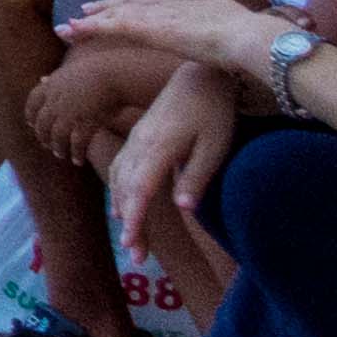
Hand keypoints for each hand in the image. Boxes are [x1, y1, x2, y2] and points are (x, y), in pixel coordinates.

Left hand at [60, 0, 262, 85]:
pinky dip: (92, 27)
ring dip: (88, 23)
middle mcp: (164, 7)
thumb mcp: (224, 3)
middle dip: (101, 10)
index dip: (124, 3)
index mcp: (181, 5)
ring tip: (65, 29)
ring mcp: (157, 18)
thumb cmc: (245, 28)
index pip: (145, 2)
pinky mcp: (152, 30)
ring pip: (115, 17)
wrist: (251, 36)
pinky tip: (75, 29)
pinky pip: (114, 27)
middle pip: (125, 6)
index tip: (104, 5)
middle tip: (78, 14)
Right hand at [110, 62, 239, 266]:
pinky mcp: (138, 138)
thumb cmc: (213, 113)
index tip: (134, 245)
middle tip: (138, 257)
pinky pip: (121, 168)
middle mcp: (139, 145)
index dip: (137, 219)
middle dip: (132, 224)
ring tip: (133, 239)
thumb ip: (197, 175)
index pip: (140, 190)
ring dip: (124, 210)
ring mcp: (136, 140)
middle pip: (127, 190)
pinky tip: (123, 206)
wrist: (199, 79)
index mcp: (158, 148)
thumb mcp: (215, 146)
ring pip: (121, 179)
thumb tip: (183, 208)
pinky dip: (120, 191)